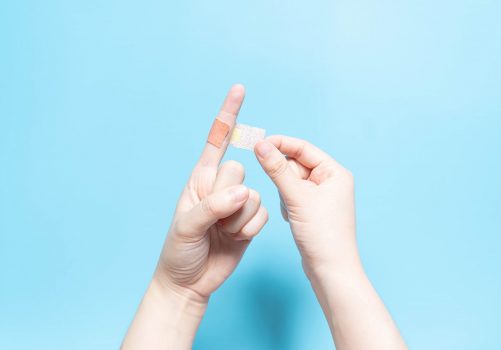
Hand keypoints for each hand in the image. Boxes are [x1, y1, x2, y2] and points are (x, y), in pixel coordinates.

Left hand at [122, 85, 268, 349]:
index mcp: (200, 180)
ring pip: (254, 196)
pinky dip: (249, 229)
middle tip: (212, 218)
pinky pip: (262, 215)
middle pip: (239, 170)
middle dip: (227, 196)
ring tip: (221, 233)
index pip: (216, 141)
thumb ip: (213, 206)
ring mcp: (237, 204)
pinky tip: (235, 239)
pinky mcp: (250, 221)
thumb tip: (243, 192)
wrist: (190, 282)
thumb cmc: (179, 251)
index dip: (228, 116)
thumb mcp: (187, 226)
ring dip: (238, 219)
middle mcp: (220, 187)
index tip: (239, 90)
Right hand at [254, 135, 358, 281]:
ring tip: (292, 211)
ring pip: (291, 181)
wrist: (330, 270)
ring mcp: (321, 196)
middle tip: (283, 193)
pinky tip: (293, 219)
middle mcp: (331, 181)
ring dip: (284, 193)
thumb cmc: (323, 234)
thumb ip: (277, 169)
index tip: (258, 144)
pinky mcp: (312, 209)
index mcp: (335, 172)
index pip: (303, 148)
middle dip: (284, 177)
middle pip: (296, 164)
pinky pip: (291, 196)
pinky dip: (286, 203)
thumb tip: (261, 145)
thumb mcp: (297, 197)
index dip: (280, 144)